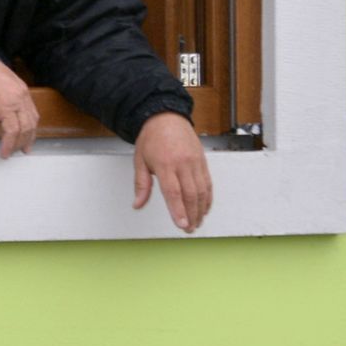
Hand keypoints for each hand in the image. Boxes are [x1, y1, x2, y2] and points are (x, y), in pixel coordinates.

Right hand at [0, 57, 39, 158]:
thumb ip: (3, 91)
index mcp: (21, 88)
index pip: (31, 111)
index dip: (30, 126)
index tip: (28, 135)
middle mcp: (22, 96)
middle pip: (31, 122)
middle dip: (29, 137)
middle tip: (25, 148)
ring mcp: (16, 103)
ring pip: (24, 129)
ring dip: (19, 143)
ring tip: (12, 152)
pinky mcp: (6, 110)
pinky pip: (12, 132)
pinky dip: (8, 144)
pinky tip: (4, 151)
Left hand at [133, 113, 212, 232]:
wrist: (166, 117)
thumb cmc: (151, 138)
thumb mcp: (139, 160)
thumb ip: (141, 185)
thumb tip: (137, 204)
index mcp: (165, 164)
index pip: (173, 192)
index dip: (178, 210)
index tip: (181, 224)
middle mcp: (182, 163)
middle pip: (190, 194)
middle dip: (191, 215)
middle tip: (189, 229)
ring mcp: (195, 162)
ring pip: (202, 190)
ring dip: (201, 209)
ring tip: (197, 222)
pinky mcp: (202, 161)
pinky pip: (208, 182)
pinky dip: (208, 198)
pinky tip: (204, 208)